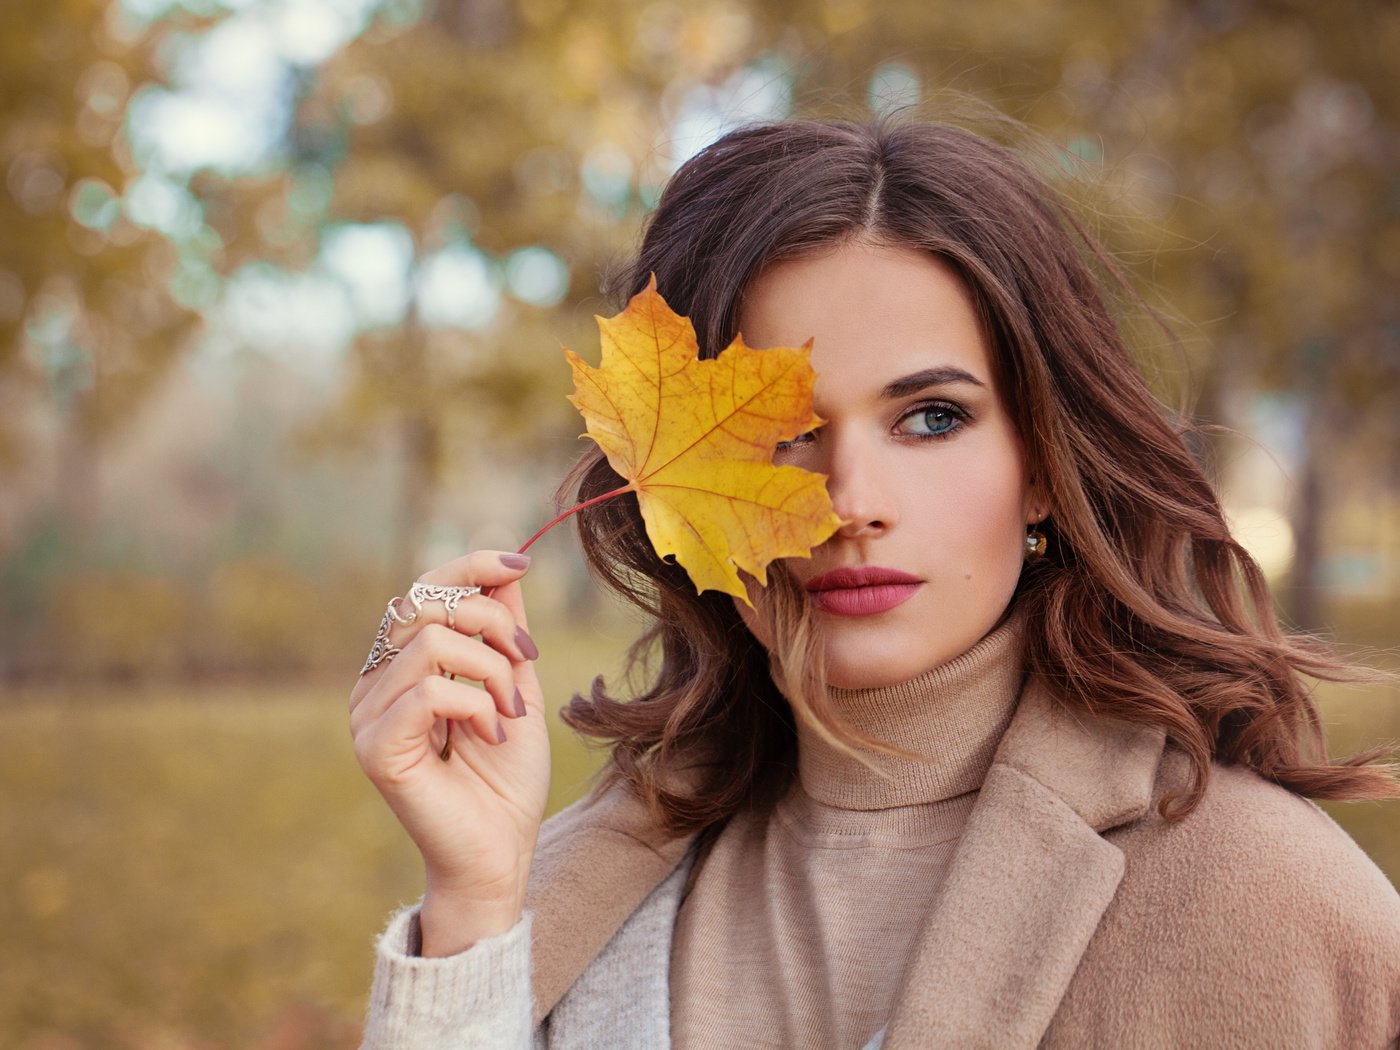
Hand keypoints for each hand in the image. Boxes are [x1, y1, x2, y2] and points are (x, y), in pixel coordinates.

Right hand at [349, 550, 549, 954]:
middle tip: (524, 667)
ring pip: (433, 642)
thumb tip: (507, 565)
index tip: (520, 564)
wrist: (501, 851)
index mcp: (402, 664)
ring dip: (492, 672)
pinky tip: (490, 734)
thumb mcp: (516, 684)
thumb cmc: (506, 776)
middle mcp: (374, 683)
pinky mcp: (374, 747)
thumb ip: (504, 628)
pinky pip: (429, 691)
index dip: (470, 565)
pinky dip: (475, 705)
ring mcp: (367, 715)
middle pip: (427, 602)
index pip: (423, 588)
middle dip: (493, 624)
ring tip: (509, 711)